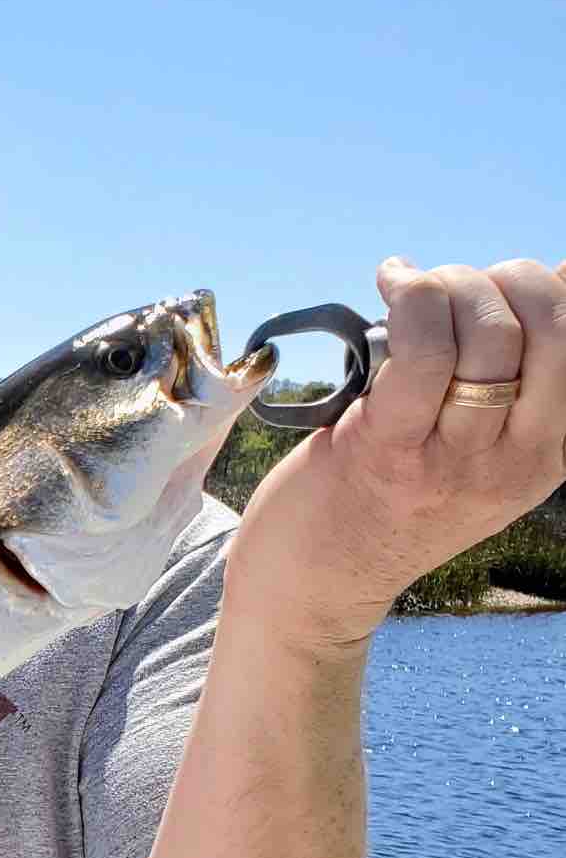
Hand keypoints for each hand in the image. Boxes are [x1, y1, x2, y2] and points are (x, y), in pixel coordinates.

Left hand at [226, 256, 565, 650]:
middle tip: (446, 288)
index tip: (492, 287)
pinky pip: (424, 349)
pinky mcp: (389, 448)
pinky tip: (391, 282)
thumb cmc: (389, 496)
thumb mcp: (476, 446)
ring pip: (489, 332)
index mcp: (548, 454)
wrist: (315, 583)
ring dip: (446, 285)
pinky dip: (411, 296)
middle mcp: (516, 461)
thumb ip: (516, 373)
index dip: (540, 287)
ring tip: (411, 290)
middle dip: (496, 280)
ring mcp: (456, 460)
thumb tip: (559, 273)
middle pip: (547, 326)